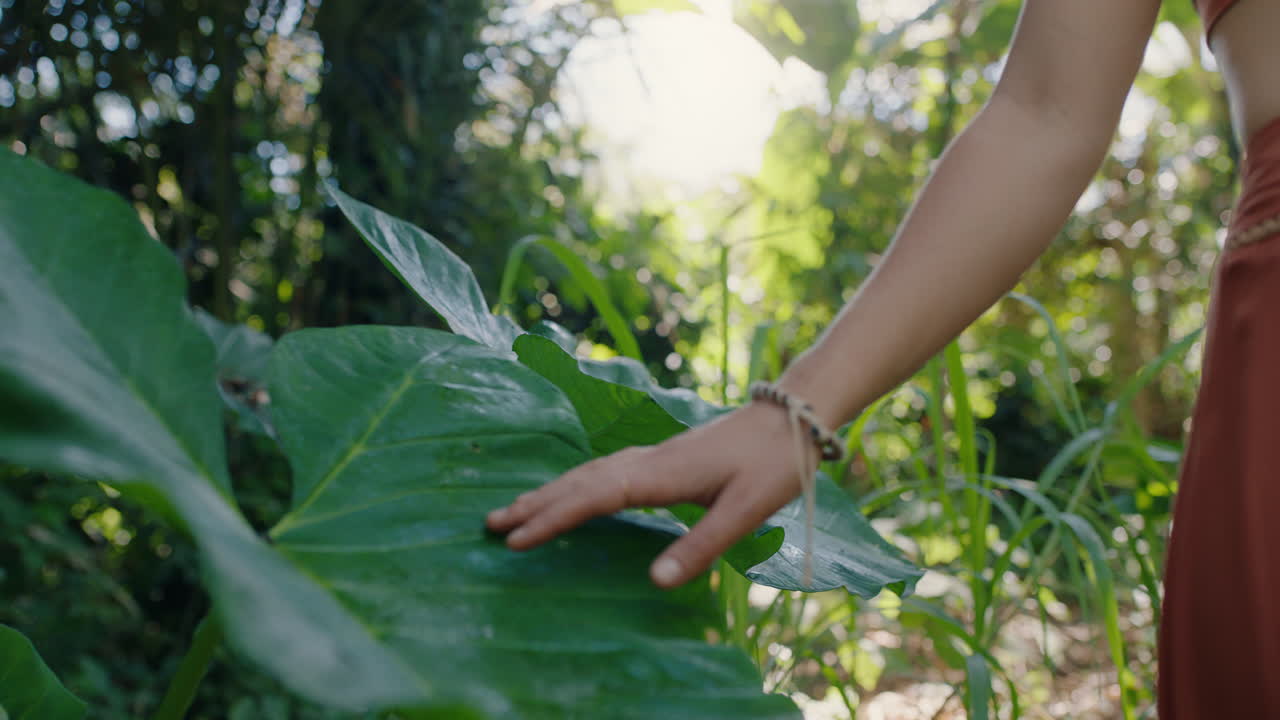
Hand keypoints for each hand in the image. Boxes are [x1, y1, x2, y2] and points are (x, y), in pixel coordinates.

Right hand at [486, 401, 816, 587]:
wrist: (792, 416)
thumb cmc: (772, 464)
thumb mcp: (745, 511)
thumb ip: (701, 547)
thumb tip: (653, 584)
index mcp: (660, 475)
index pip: (593, 497)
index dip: (553, 517)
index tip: (515, 537)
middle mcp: (648, 461)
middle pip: (579, 481)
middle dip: (535, 503)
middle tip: (491, 524)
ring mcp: (653, 455)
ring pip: (589, 471)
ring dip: (550, 490)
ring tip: (515, 508)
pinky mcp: (662, 456)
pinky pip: (604, 469)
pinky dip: (576, 481)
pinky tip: (572, 489)